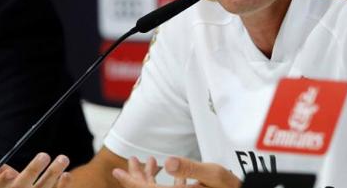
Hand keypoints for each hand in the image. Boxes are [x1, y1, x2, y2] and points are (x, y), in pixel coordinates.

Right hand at [0, 150, 70, 187]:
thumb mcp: (1, 178)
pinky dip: (62, 185)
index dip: (3, 182)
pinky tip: (66, 175)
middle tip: (44, 154)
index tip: (9, 171)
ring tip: (63, 158)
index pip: (0, 187)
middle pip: (22, 187)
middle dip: (32, 171)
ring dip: (53, 174)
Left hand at [112, 156, 240, 187]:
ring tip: (149, 161)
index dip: (130, 181)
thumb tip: (168, 163)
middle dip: (138, 176)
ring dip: (150, 177)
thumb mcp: (213, 175)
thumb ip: (190, 169)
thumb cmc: (231, 187)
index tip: (116, 171)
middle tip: (130, 161)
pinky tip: (167, 170)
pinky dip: (163, 180)